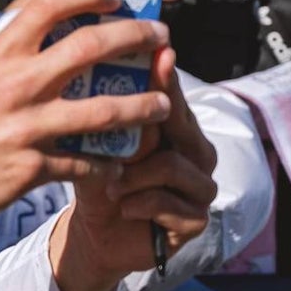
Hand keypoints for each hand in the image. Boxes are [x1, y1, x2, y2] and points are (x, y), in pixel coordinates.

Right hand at [0, 0, 171, 244]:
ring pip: (105, 110)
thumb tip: (41, 24)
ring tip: (162, 106)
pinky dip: (108, 165)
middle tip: (158, 37)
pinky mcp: (29, 169)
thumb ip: (7, 54)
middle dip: (137, 37)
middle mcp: (14, 85)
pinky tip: (118, 164)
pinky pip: (86, 164)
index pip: (50, 3)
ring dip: (144, 107)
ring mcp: (24, 128)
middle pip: (92, 46)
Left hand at [52, 48, 214, 290]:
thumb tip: (89, 82)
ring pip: (171, 164)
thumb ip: (102, 121)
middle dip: (144, 130)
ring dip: (134, 176)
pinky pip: (169, 202)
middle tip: (117, 140)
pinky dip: (139, 203)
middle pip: (180, 125)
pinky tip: (123, 207)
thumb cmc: (99, 183)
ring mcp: (201, 186)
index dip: (166, 76)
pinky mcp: (197, 219)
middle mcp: (196, 152)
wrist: (98, 236)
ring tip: (112, 186)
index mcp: (175, 129)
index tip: (160, 54)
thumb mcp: (96, 149)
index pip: (173, 96)